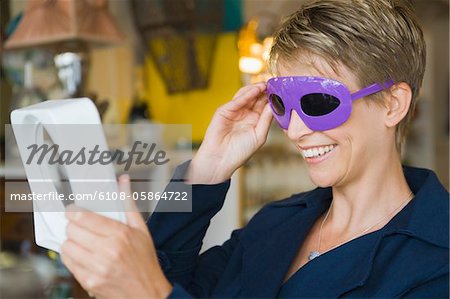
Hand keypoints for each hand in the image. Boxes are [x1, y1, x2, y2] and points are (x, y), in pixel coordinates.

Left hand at [61, 175, 171, 298]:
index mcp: (120, 234)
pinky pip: (69, 264)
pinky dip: (72, 258)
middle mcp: (107, 251)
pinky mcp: (90, 282)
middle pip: (72, 231)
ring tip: (82, 242)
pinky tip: (83, 256)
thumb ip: (128, 204)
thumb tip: (123, 182)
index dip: (73, 212)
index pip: (84, 218)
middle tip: (79, 227)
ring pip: (67, 247)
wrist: (148, 293)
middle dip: (73, 227)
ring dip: (71, 242)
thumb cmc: (145, 261)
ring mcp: (97, 268)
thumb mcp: (141, 229)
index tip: (72, 211)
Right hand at [187, 82, 272, 183]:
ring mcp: (234, 111)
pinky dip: (246, 94)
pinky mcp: (224, 111)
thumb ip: (266, 119)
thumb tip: (274, 104)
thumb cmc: (240, 152)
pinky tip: (256, 90)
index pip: (264, 105)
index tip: (282, 90)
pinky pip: (236, 100)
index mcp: (254, 120)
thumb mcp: (259, 135)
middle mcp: (244, 114)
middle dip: (264, 90)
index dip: (272, 98)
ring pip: (246, 96)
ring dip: (255, 89)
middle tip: (275, 83)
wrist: (221, 160)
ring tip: (266, 84)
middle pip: (256, 98)